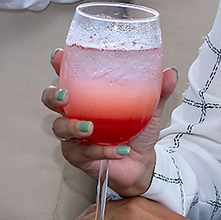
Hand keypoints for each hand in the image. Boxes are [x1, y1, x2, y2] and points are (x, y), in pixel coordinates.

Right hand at [41, 50, 179, 197]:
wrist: (142, 163)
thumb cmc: (137, 132)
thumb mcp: (150, 109)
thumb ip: (158, 92)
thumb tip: (170, 73)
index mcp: (87, 95)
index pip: (68, 75)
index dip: (59, 65)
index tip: (58, 56)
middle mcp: (75, 113)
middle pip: (50, 100)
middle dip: (53, 96)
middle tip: (66, 96)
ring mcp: (73, 136)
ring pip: (60, 128)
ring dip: (73, 126)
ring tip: (91, 127)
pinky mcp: (79, 157)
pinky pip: (84, 153)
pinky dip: (102, 151)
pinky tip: (119, 150)